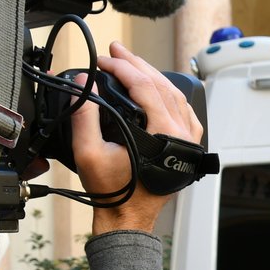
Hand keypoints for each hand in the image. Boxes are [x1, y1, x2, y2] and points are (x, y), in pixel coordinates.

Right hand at [72, 42, 203, 235]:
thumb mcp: (88, 152)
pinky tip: (156, 87)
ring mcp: (188, 140)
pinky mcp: (187, 146)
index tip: (102, 59)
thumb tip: (81, 83)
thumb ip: (83, 115)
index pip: (144, 85)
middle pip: (161, 84)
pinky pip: (184, 111)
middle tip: (116, 51)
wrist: (128, 219)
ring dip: (152, 75)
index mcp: (164, 133)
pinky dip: (169, 94)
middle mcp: (182, 133)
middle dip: (136, 63)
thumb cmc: (113, 191)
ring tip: (131, 63)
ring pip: (175, 95)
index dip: (120, 67)